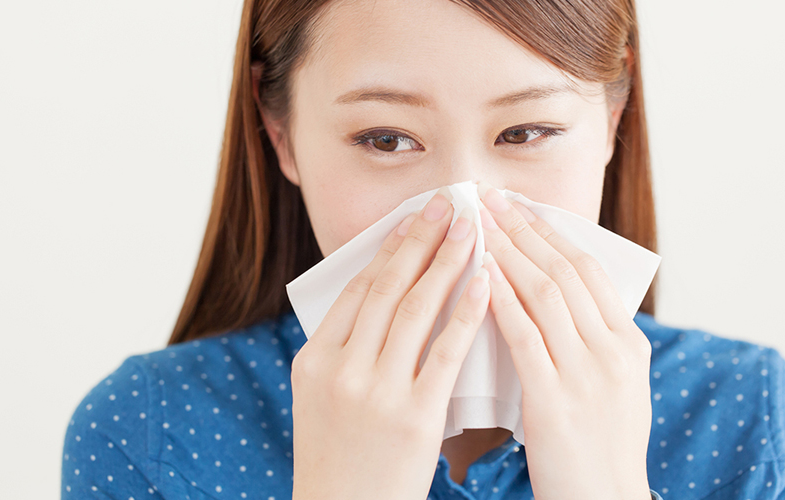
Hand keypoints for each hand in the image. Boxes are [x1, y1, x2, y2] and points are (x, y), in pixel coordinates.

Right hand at [290, 189, 495, 499]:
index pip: (357, 289)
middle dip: (421, 239)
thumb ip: (344, 351)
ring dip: (448, 261)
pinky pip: (445, 352)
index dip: (389, 248)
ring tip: (473, 229)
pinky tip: (486, 282)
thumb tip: (381, 297)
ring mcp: (376, 392)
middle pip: (387, 289)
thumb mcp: (321, 399)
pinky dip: (467, 312)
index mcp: (314, 360)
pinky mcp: (414, 417)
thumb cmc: (340, 458)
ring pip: (417, 310)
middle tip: (448, 204)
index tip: (414, 218)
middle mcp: (341, 369)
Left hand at [475, 181, 652, 499]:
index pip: (586, 270)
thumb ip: (588, 344)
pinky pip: (524, 336)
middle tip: (489, 198)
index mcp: (627, 345)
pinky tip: (477, 276)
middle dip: (523, 229)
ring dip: (507, 252)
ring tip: (476, 222)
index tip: (518, 204)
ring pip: (544, 294)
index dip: (549, 232)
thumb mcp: (610, 389)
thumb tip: (552, 301)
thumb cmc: (596, 450)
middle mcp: (612, 352)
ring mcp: (586, 374)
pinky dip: (500, 300)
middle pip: (563, 271)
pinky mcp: (554, 400)